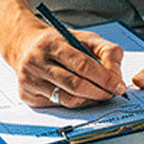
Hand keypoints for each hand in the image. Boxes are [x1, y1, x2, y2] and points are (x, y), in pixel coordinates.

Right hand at [3, 17, 126, 108]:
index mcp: (52, 44)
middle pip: (75, 85)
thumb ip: (106, 51)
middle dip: (99, 92)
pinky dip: (74, 103)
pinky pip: (58, 105)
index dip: (105, 78)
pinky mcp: (27, 95)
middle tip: (111, 94)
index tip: (119, 86)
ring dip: (88, 100)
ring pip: (67, 99)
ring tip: (98, 94)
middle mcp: (37, 62)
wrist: (25, 46)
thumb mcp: (84, 38)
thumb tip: (117, 76)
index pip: (83, 65)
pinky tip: (79, 96)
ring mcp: (30, 80)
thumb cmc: (59, 43)